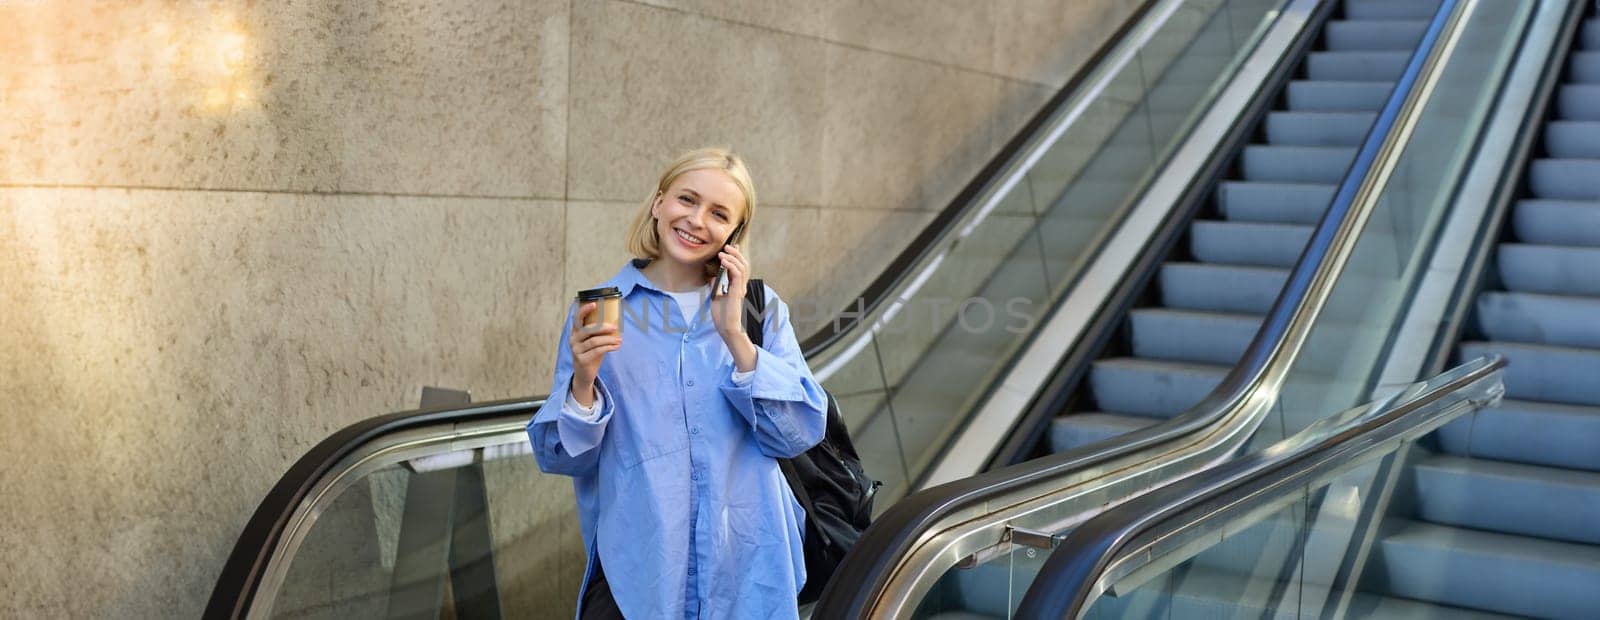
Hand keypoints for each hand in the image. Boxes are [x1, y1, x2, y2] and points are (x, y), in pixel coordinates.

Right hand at [569, 302, 620, 403]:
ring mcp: (576, 350)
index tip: (595, 304)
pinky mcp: (581, 360)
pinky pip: (597, 351)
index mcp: (576, 333)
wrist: (585, 375)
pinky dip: (608, 347)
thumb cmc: (591, 355)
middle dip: (603, 327)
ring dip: (609, 339)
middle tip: (616, 327)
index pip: (577, 319)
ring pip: (594, 341)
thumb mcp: (595, 342)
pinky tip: (616, 347)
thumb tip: (617, 322)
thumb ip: (600, 334)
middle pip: (588, 329)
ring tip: (619, 340)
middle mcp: (573, 340)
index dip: (585, 310)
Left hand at [710, 243, 757, 371]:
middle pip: (743, 265)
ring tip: (724, 252)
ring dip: (733, 257)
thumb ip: (716, 286)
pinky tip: (724, 261)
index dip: (737, 256)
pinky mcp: (738, 292)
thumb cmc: (721, 316)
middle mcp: (741, 286)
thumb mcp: (716, 297)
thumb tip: (714, 277)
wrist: (726, 328)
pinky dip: (731, 265)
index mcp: (737, 287)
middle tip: (728, 246)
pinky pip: (738, 275)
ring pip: (742, 267)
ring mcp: (740, 289)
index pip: (739, 267)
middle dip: (736, 253)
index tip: (732, 246)